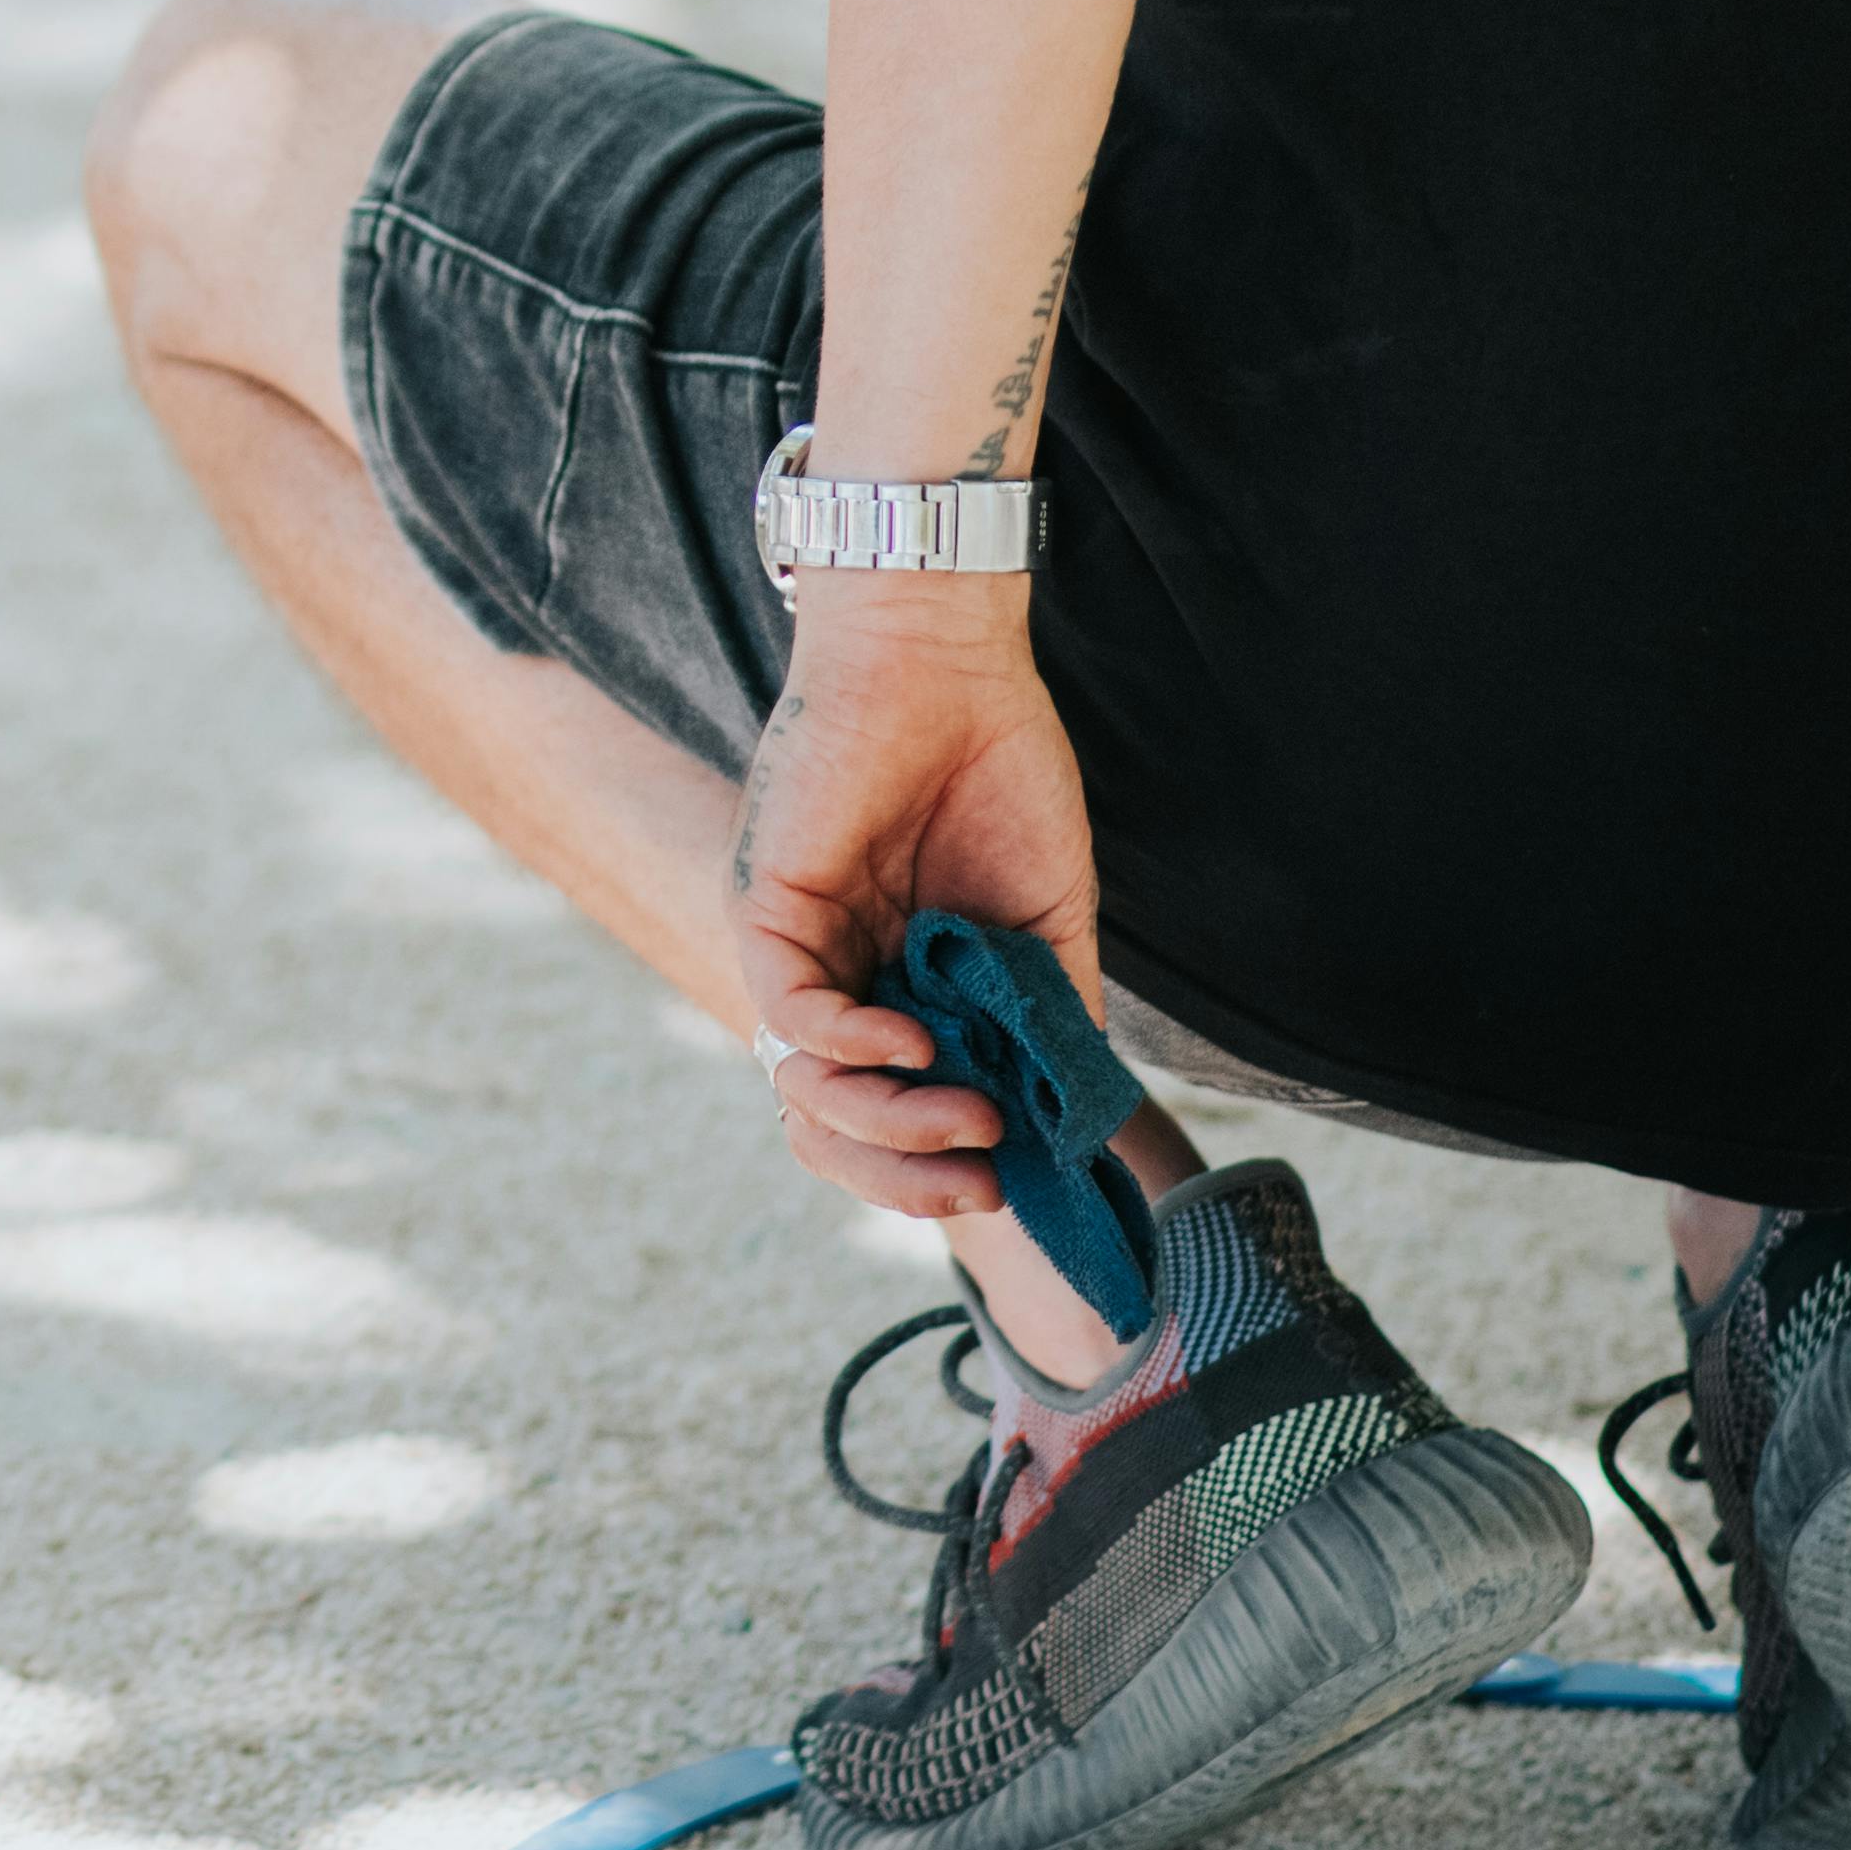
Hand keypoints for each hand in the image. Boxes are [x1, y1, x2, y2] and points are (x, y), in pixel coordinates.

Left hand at [726, 579, 1103, 1223]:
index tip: (1007, 1185)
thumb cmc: (1002, 776)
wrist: (954, 664)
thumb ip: (1051, 1027)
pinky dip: (850, 1046)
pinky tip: (914, 1042)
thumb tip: (1079, 1139)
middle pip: (828, 1125)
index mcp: (897, 989)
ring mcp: (801, 947)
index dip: (930, 1171)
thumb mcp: (1045, 927)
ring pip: (801, 1086)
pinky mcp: (772, 906)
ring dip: (885, 1125)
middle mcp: (838, 979)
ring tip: (968, 1117)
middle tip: (982, 1181)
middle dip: (901, 1175)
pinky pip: (789, 1010)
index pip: (882, 1116)